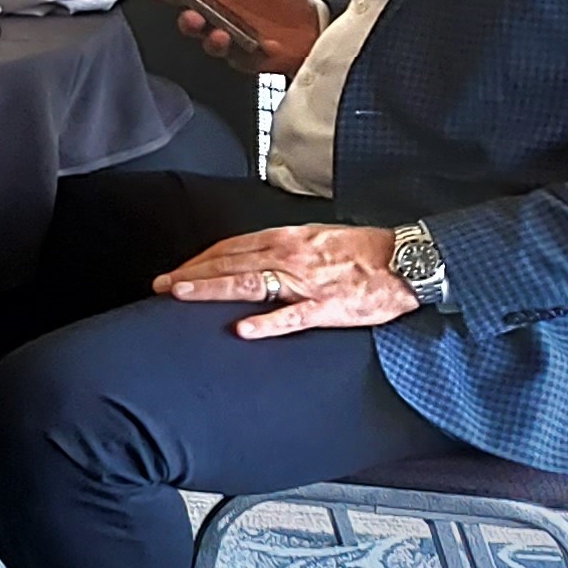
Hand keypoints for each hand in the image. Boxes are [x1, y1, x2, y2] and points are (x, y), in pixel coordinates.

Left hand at [157, 224, 414, 336]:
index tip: (176, 270)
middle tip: (160, 285)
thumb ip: (283, 247)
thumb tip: (251, 256)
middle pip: (229, 262)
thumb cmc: (364, 251)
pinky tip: (241, 329)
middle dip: (191, 273)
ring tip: (180, 294)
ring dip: (212, 288)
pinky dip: (266, 322)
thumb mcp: (317, 238)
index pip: (231, 247)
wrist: (407, 261)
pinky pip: (292, 316)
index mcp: (287, 239)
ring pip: (249, 283)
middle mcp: (290, 256)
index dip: (199, 259)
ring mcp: (307, 282)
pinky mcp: (328, 307)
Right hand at [176, 0, 321, 78]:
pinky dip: (245, 52)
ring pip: (209, 43)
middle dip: (187, 20)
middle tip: (193, 16)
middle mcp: (219, 19)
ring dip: (211, 40)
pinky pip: (238, 58)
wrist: (316, 26)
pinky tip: (259, 45)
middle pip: (191, 22)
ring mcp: (231, 40)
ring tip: (220, 34)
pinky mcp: (246, 58)